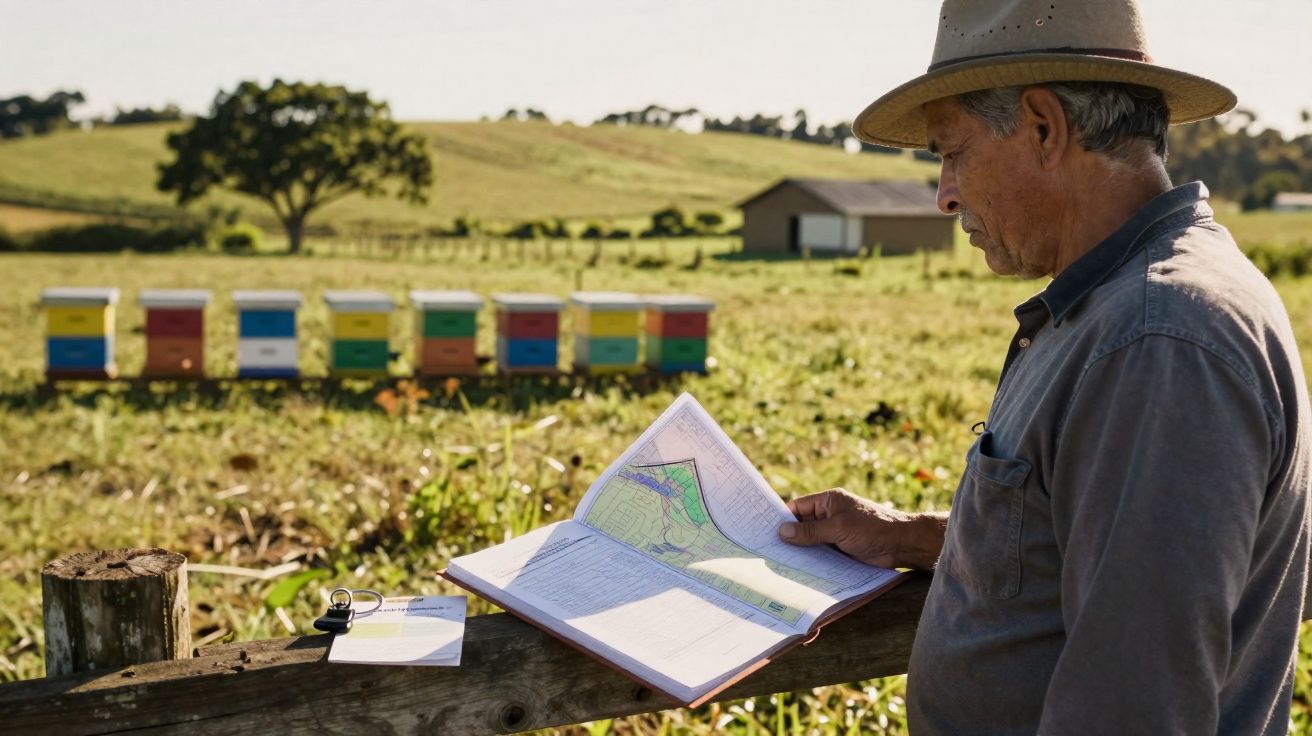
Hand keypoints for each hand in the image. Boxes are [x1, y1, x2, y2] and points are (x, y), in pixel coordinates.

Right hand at [778, 488, 946, 570]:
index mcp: (828, 501)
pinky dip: (813, 560)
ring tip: (779, 563)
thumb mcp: (838, 528)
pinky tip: (800, 570)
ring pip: (811, 541)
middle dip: (790, 537)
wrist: (901, 544)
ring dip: (801, 551)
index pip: (798, 507)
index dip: (783, 518)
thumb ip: (810, 530)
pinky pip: (821, 553)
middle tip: (768, 551)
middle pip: (802, 525)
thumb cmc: (872, 528)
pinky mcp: (841, 549)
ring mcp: (835, 533)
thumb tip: (783, 532)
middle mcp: (830, 515)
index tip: (766, 531)